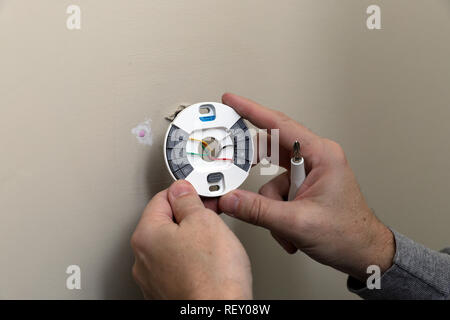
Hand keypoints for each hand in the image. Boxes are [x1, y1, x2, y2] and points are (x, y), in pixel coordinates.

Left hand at [131, 180, 251, 298]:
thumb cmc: (212, 276)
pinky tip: (208, 267)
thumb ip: (188, 199)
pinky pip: (177, 268)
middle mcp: (143, 259)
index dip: (186, 193)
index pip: (162, 198)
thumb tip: (182, 190)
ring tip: (212, 249)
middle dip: (189, 219)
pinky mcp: (166, 294)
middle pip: (166, 223)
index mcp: (146, 236)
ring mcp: (153, 280)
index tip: (201, 196)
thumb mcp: (204, 220)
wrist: (218, 314)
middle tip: (211, 222)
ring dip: (191, 242)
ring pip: (172, 247)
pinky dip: (191, 263)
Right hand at [218, 93, 394, 281]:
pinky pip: (277, 193)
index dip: (251, 111)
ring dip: (270, 205)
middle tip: (233, 170)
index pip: (280, 125)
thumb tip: (230, 199)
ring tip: (282, 224)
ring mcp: (309, 174)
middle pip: (270, 152)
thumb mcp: (298, 222)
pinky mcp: (303, 187)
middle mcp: (315, 159)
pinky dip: (276, 213)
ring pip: (271, 179)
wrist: (363, 253)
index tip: (232, 101)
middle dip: (254, 171)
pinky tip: (288, 229)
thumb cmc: (348, 233)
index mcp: (321, 155)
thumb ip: (258, 210)